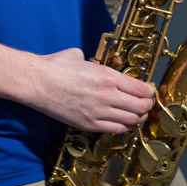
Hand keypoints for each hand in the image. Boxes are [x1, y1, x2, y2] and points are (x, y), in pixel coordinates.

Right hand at [28, 47, 154, 132]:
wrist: (37, 82)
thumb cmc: (56, 66)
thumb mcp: (80, 56)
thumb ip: (94, 62)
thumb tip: (95, 63)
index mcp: (107, 76)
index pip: (140, 89)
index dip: (149, 92)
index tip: (149, 92)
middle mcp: (107, 95)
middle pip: (140, 106)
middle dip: (146, 106)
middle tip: (147, 104)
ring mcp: (98, 112)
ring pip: (130, 120)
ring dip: (137, 118)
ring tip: (137, 114)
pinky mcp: (89, 124)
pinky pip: (115, 129)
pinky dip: (123, 127)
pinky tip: (123, 122)